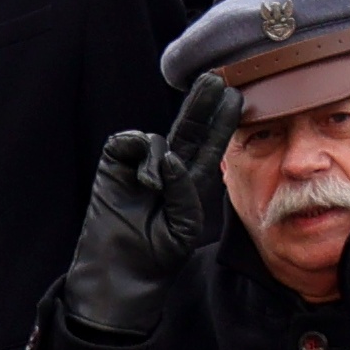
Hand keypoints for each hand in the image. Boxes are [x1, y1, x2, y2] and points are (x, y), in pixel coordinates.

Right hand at [59, 72, 235, 340]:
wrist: (121, 270)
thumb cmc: (157, 253)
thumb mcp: (187, 222)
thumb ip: (185, 186)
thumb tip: (168, 154)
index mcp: (190, 181)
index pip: (210, 144)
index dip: (223, 121)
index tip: (236, 97)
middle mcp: (166, 168)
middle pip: (188, 127)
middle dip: (201, 103)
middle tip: (215, 78)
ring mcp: (138, 166)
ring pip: (158, 137)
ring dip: (161, 157)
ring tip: (153, 189)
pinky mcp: (113, 165)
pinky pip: (130, 142)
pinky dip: (139, 155)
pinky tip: (141, 180)